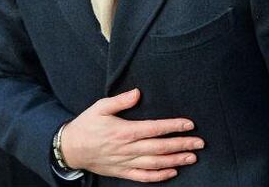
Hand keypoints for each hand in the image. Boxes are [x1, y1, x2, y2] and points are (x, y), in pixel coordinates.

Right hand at [61, 88, 203, 181]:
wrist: (69, 148)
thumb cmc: (86, 125)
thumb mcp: (100, 107)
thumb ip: (120, 100)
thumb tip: (137, 92)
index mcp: (124, 131)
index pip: (155, 128)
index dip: (173, 126)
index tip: (189, 124)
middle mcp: (128, 148)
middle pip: (160, 147)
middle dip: (181, 145)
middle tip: (200, 143)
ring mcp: (125, 162)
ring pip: (155, 163)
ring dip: (175, 161)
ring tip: (192, 158)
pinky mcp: (122, 172)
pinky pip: (143, 176)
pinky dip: (159, 176)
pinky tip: (172, 172)